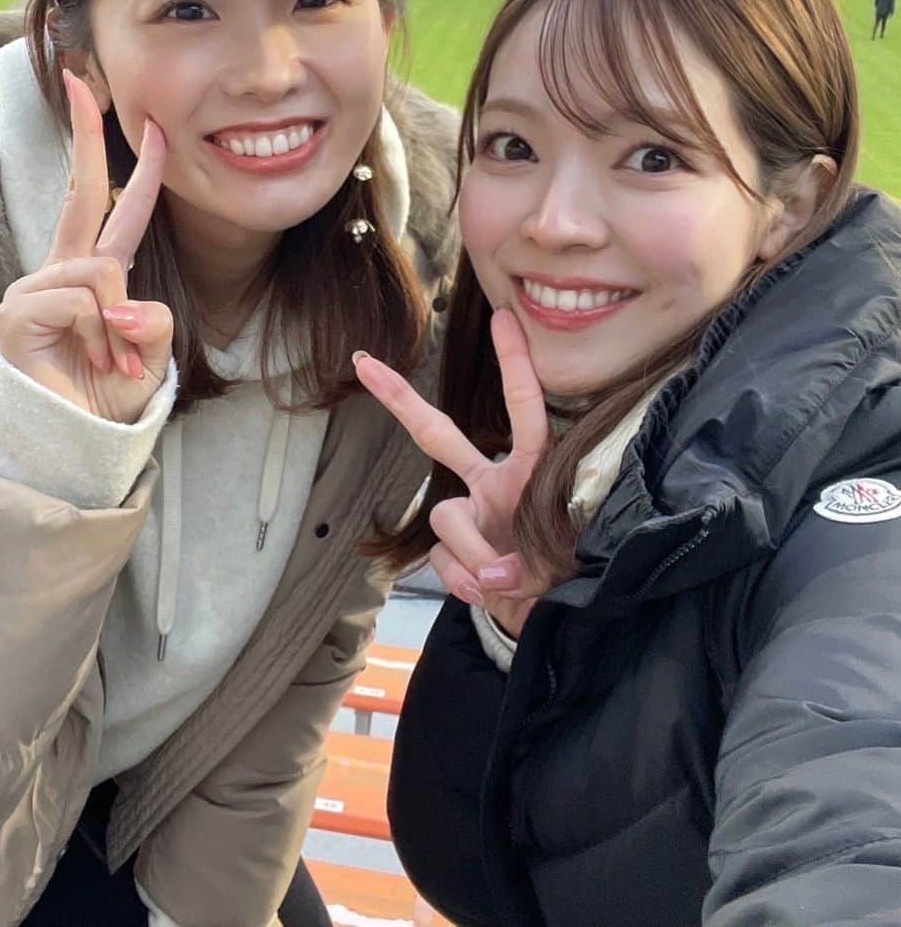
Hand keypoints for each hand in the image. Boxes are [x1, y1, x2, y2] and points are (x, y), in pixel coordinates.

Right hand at [0, 70, 173, 423]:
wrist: (81, 444)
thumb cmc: (113, 396)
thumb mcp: (154, 351)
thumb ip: (152, 316)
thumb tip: (118, 296)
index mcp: (97, 272)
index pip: (114, 209)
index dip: (134, 168)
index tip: (149, 122)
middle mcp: (62, 270)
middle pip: (80, 191)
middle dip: (87, 134)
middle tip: (84, 79)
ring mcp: (34, 287)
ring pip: (100, 268)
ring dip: (120, 321)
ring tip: (115, 360)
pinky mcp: (16, 311)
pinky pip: (79, 299)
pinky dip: (100, 332)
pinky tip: (95, 359)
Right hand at [354, 308, 557, 638]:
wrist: (551, 615)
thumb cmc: (569, 570)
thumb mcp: (563, 558)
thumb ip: (526, 560)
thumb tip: (490, 575)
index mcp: (530, 468)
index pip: (524, 409)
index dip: (515, 364)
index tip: (503, 318)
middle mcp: (492, 483)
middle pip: (437, 434)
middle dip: (401, 399)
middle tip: (365, 363)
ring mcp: (468, 514)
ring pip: (445, 516)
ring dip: (475, 555)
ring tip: (508, 580)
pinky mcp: (450, 551)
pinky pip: (442, 560)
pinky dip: (465, 581)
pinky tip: (488, 591)